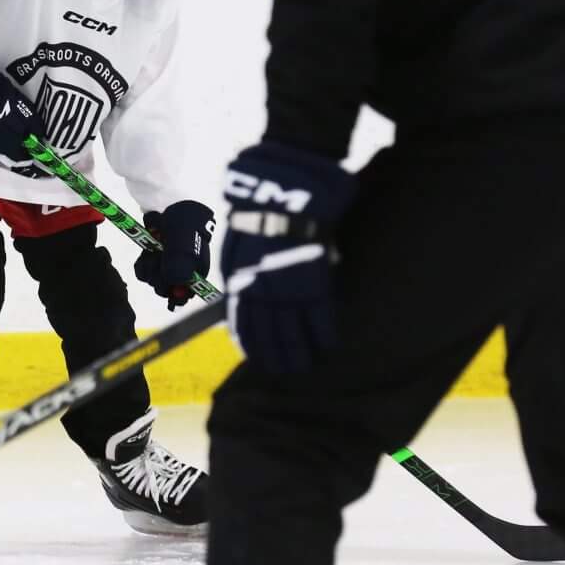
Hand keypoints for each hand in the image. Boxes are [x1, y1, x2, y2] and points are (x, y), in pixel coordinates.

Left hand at [133, 199, 214, 308]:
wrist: (168, 202)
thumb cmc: (183, 223)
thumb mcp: (183, 246)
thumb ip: (180, 267)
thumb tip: (174, 285)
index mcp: (197, 271)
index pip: (187, 294)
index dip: (176, 294)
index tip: (168, 283)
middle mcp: (183, 270)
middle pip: (167, 289)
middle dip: (160, 276)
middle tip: (159, 259)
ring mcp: (167, 264)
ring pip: (154, 280)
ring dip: (150, 267)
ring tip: (154, 251)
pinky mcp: (154, 257)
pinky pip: (144, 271)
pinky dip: (142, 263)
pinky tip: (146, 253)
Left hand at [221, 143, 355, 376]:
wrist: (281, 194)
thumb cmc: (256, 212)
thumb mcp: (235, 243)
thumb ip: (238, 270)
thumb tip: (239, 288)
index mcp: (238, 282)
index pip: (241, 324)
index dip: (249, 344)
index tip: (256, 357)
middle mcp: (259, 294)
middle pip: (267, 336)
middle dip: (275, 356)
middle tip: (284, 370)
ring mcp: (287, 291)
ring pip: (293, 334)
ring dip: (299, 354)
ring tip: (305, 366)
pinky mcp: (314, 285)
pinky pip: (321, 319)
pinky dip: (325, 335)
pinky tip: (329, 346)